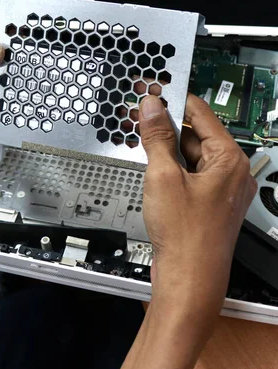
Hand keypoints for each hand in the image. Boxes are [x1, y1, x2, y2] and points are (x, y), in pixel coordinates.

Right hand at [139, 94, 256, 320]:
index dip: (174, 99)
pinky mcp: (208, 202)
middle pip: (196, 133)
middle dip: (165, 123)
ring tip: (140, 137)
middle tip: (138, 113)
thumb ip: (157, 138)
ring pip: (191, 154)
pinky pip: (189, 172)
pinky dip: (170, 164)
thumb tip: (152, 108)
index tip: (153, 90)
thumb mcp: (163, 177)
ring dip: (166, 145)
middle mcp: (231, 172)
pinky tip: (151, 162)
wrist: (189, 278)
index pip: (201, 113)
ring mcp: (221, 188)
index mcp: (229, 159)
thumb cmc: (185, 235)